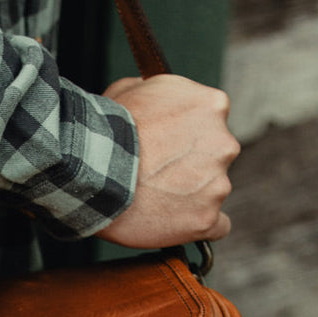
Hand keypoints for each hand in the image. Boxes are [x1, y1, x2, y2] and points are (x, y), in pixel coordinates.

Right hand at [96, 75, 239, 248]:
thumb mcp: (132, 88)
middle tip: (158, 175)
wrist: (94, 168)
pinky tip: (180, 224)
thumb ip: (156, 92)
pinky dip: (199, 225)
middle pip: (215, 159)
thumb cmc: (108, 128)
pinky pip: (217, 227)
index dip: (187, 137)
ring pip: (212, 192)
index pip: (213, 124)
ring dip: (191, 196)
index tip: (168, 149)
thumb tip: (151, 95)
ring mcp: (216, 185)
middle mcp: (224, 145)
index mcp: (213, 107)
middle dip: (192, 166)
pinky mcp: (205, 219)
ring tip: (155, 200)